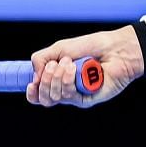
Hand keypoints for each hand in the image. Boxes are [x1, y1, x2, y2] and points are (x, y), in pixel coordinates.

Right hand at [26, 26, 144, 106]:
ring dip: (57, 78)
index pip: (39, 95)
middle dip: (45, 80)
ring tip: (69, 63)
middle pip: (44, 98)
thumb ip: (41, 59)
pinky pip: (69, 96)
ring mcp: (76, 96)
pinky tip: (74, 69)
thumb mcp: (60, 48)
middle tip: (56, 64)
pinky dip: (68, 80)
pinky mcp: (87, 100)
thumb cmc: (90, 47)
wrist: (114, 49)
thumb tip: (35, 78)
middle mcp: (65, 90)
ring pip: (54, 97)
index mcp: (57, 79)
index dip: (32, 93)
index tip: (31, 84)